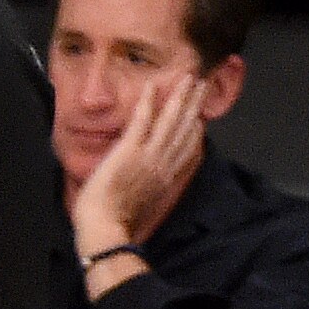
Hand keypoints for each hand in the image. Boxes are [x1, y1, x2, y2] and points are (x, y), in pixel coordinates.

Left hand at [70, 70, 205, 260]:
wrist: (105, 231)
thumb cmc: (117, 224)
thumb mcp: (145, 207)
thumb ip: (153, 189)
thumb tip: (153, 183)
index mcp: (167, 179)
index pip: (188, 149)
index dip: (196, 130)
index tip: (201, 115)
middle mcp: (163, 164)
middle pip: (186, 128)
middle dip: (195, 105)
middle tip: (203, 85)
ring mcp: (148, 155)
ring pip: (170, 119)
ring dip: (180, 96)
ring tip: (188, 77)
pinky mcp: (129, 150)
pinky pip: (142, 119)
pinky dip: (148, 101)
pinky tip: (152, 85)